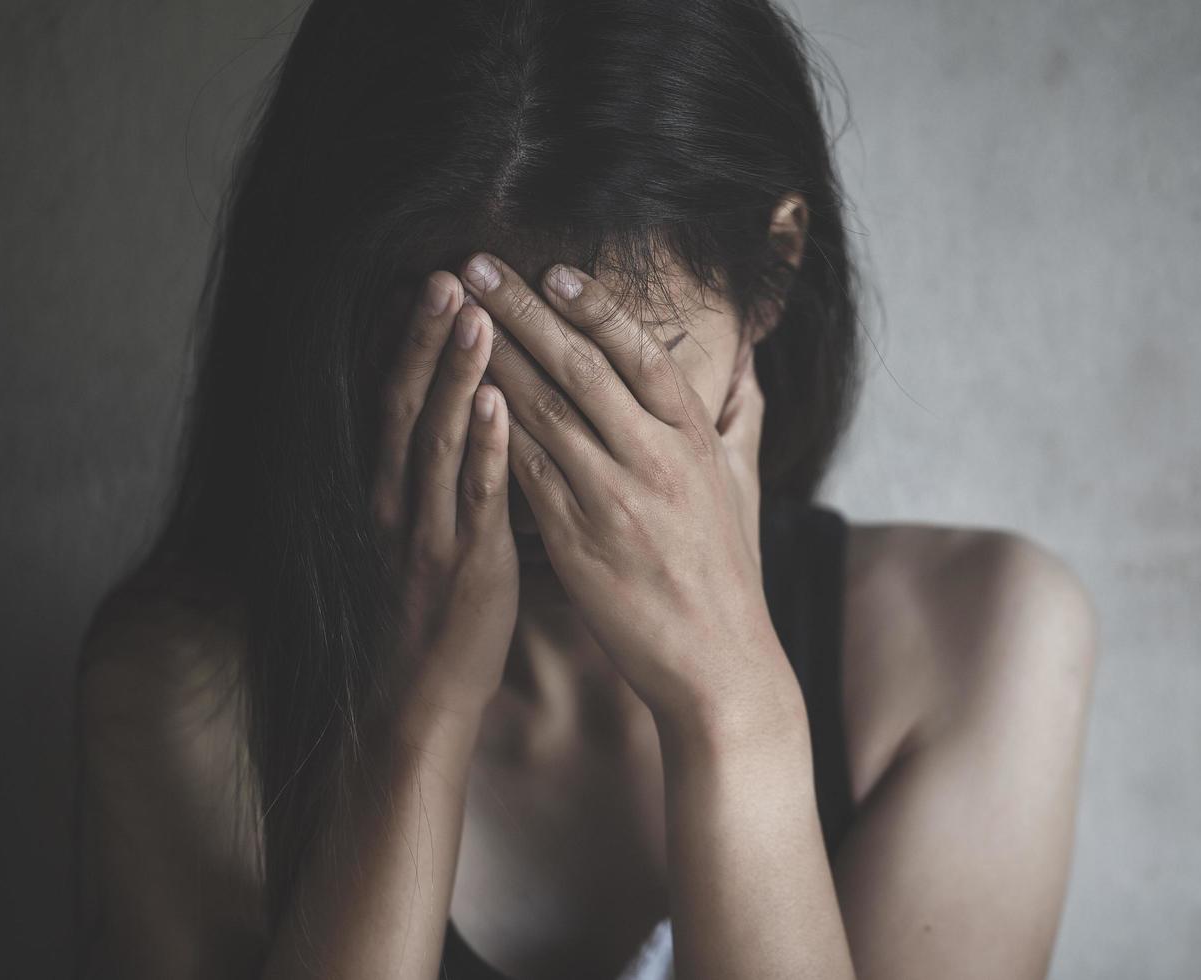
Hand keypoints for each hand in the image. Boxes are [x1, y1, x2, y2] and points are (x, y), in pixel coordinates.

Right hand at [369, 270, 518, 737]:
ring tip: (477, 315)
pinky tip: (496, 404)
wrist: (417, 696)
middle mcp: (400, 499)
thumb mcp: (431, 534)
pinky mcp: (463, 564)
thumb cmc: (435, 611)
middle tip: (453, 274)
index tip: (439, 283)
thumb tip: (473, 423)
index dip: (416, 340)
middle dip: (431, 337)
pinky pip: (472, 498)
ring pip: (437, 438)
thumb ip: (443, 478)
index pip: (402, 397)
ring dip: (455, 374)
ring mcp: (428, 530)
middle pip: (410, 402)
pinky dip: (482, 448)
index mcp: (396, 488)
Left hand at [459, 253, 794, 728]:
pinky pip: (525, 471)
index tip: (552, 270)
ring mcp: (613, 498)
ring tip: (453, 315)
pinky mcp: (576, 539)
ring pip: (543, 411)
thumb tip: (747, 365)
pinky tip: (459, 395)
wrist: (717, 658)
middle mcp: (655, 458)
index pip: (640, 354)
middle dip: (522, 310)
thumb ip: (740, 418)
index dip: (594, 307)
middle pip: (580, 367)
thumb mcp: (742, 483)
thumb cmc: (727, 568)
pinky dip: (492, 429)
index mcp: (694, 438)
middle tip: (477, 265)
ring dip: (492, 356)